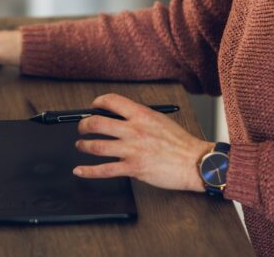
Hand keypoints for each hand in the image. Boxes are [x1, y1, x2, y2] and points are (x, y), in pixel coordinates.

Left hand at [72, 93, 213, 192]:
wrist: (194, 162)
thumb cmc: (180, 143)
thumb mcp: (159, 120)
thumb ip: (140, 118)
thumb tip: (120, 118)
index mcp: (141, 115)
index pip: (111, 101)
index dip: (97, 102)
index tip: (93, 106)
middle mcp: (134, 130)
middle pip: (97, 123)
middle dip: (83, 125)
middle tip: (81, 128)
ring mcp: (132, 150)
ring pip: (97, 146)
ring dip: (84, 145)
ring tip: (80, 145)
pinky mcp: (133, 168)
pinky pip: (105, 170)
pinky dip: (89, 171)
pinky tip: (79, 170)